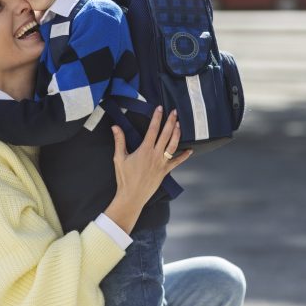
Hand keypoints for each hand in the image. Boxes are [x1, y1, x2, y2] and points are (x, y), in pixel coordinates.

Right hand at [107, 107, 191, 232]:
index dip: (157, 118)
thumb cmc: (124, 178)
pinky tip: (190, 150)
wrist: (132, 196)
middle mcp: (155, 155)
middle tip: (174, 112)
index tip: (160, 108)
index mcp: (144, 150)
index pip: (152, 130)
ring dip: (177, 134)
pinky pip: (177, 162)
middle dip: (171, 122)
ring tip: (179, 124)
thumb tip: (115, 127)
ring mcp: (162, 163)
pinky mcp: (165, 171)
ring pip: (173, 146)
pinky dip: (184, 156)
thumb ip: (119, 141)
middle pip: (166, 135)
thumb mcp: (119, 158)